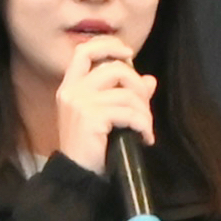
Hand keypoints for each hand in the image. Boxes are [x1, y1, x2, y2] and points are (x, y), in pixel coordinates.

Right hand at [54, 35, 156, 172]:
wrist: (77, 175)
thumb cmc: (91, 147)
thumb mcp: (105, 116)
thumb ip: (124, 94)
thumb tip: (150, 80)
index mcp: (70, 86)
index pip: (84, 50)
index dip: (109, 45)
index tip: (128, 54)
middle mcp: (72, 90)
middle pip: (115, 68)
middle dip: (138, 86)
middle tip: (144, 107)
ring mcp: (80, 103)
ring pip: (127, 93)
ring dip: (144, 112)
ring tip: (145, 128)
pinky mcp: (91, 118)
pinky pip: (129, 113)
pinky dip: (143, 125)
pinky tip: (145, 138)